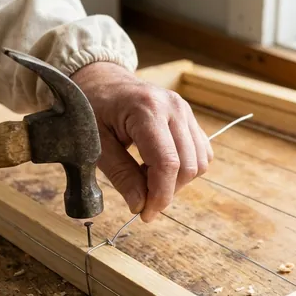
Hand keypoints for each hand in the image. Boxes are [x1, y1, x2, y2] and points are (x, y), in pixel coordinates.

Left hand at [71, 62, 212, 222]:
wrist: (102, 81)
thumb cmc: (94, 109)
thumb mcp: (96, 143)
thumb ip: (120, 174)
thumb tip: (140, 205)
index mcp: (147, 110)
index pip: (167, 163)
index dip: (160, 196)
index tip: (145, 214)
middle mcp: (173, 107)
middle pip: (188, 166)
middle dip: (168, 192)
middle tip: (143, 201)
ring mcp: (185, 110)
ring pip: (200, 162)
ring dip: (177, 181)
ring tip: (147, 178)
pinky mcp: (189, 117)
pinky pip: (201, 152)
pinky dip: (184, 168)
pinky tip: (157, 167)